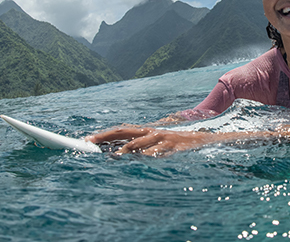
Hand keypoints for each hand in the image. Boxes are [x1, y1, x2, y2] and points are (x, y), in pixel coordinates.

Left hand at [86, 127, 212, 155]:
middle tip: (90, 145)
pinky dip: (149, 157)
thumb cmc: (175, 145)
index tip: (87, 140)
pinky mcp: (172, 147)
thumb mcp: (157, 143)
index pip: (121, 130)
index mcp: (146, 131)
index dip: (103, 134)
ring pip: (139, 144)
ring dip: (126, 151)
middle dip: (106, 137)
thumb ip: (140, 147)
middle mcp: (151, 132)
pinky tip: (143, 160)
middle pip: (125, 132)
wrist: (202, 141)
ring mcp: (161, 139)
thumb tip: (117, 155)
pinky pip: (157, 153)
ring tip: (115, 156)